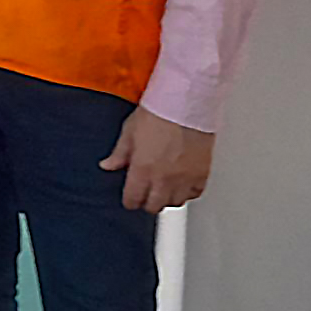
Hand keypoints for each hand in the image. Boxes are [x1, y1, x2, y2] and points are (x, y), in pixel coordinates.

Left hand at [100, 105, 214, 212]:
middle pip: (154, 205)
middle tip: (145, 195)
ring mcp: (184, 177)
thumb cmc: (158, 113)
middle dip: (147, 202)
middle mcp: (164, 178)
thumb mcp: (129, 131)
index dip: (129, 200)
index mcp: (143, 168)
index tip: (129, 198)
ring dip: (167, 199)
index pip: (133, 198)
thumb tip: (107, 166)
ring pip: (175, 202)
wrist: (184, 105)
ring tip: (162, 190)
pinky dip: (187, 193)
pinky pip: (195, 193)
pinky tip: (181, 185)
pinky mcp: (202, 173)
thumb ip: (119, 154)